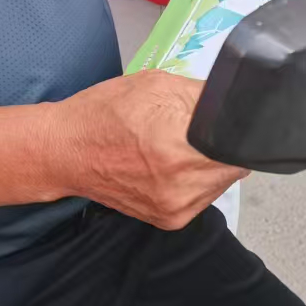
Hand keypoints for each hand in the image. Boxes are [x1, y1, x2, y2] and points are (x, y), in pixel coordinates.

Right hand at [46, 71, 245, 228]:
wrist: (66, 151)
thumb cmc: (106, 111)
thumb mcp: (156, 84)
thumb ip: (202, 94)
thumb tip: (236, 99)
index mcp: (177, 146)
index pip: (238, 142)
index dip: (239, 128)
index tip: (230, 118)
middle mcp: (180, 183)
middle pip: (234, 164)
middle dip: (223, 144)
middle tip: (198, 128)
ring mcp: (177, 207)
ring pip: (222, 182)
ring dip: (212, 163)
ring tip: (183, 145)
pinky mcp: (171, 220)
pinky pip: (204, 197)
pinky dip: (198, 179)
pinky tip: (176, 164)